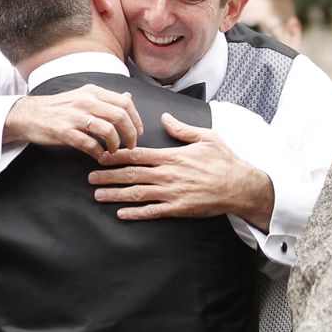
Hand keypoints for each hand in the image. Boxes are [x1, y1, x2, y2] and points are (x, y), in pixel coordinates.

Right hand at [4, 85, 142, 159]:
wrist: (28, 114)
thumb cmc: (58, 107)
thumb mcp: (82, 96)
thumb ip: (106, 98)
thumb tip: (128, 96)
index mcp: (92, 92)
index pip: (125, 102)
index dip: (136, 119)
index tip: (137, 132)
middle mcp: (85, 101)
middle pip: (120, 116)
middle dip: (130, 134)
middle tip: (130, 145)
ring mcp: (74, 116)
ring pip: (108, 130)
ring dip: (116, 145)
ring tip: (113, 151)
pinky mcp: (64, 132)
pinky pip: (90, 144)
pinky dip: (99, 153)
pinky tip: (99, 156)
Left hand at [88, 114, 273, 226]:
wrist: (242, 187)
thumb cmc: (224, 161)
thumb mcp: (206, 137)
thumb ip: (181, 128)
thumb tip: (164, 117)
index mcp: (171, 156)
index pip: (137, 155)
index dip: (116, 155)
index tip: (100, 155)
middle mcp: (167, 174)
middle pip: (131, 174)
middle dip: (108, 176)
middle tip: (90, 178)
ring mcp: (172, 193)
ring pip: (137, 193)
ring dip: (115, 194)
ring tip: (98, 195)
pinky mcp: (179, 209)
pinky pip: (153, 211)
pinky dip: (136, 213)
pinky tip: (121, 214)